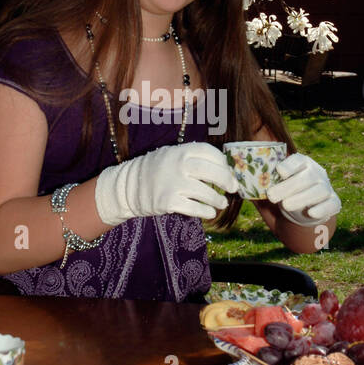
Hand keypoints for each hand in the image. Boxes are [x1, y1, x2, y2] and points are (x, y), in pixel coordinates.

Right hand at [94, 142, 238, 226]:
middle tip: (233, 188)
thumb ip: (194, 158)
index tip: (228, 170)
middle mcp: (178, 165)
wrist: (130, 185)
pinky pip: (193, 208)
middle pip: (211, 172)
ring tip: (221, 203)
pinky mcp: (168, 202)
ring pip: (205, 193)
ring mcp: (173, 184)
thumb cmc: (158, 170)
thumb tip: (224, 168)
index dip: (222, 162)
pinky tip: (210, 213)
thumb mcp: (172, 155)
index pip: (209, 152)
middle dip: (226, 180)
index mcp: (181, 151)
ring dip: (217, 200)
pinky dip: (205, 212)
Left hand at [265, 152, 340, 226]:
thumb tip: (240, 185)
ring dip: (302, 198)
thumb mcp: (274, 185)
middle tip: (272, 196)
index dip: (290, 165)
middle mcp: (316, 173)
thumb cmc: (286, 193)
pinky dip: (321, 209)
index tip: (279, 171)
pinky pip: (331, 204)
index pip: (298, 160)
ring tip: (285, 206)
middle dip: (288, 186)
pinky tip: (310, 213)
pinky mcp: (333, 202)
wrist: (305, 209)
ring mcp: (326, 188)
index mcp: (302, 164)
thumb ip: (261, 184)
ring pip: (319, 191)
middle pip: (307, 177)